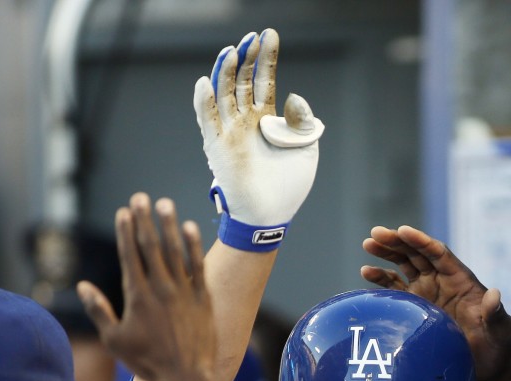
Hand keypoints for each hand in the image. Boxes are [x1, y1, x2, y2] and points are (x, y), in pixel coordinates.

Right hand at [78, 194, 215, 380]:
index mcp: (137, 297)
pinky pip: (198, 266)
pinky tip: (189, 227)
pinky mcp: (203, 299)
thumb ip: (99, 310)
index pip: (130, 256)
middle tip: (140, 197)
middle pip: (151, 247)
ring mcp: (184, 293)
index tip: (124, 212)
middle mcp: (161, 289)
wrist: (186, 379)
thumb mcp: (115, 340)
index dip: (126, 232)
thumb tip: (81, 286)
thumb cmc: (147, 362)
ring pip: (175, 251)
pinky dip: (193, 246)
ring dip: (168, 226)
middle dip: (144, 220)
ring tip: (164, 203)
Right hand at [194, 29, 323, 250]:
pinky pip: (208, 120)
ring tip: (232, 51)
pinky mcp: (218, 147)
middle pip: (243, 81)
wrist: (271, 215)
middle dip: (247, 58)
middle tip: (251, 37)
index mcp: (266, 119)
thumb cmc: (289, 186)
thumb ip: (302, 121)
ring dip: (226, 72)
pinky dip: (204, 101)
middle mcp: (245, 121)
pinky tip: (206, 83)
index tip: (270, 35)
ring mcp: (230, 132)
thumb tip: (292, 96)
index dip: (266, 58)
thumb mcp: (305, 148)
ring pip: (224, 94)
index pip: (264, 80)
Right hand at [361, 225, 510, 380]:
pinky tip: (366, 271)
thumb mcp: (500, 330)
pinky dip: (381, 279)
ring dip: (386, 253)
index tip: (403, 231)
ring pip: (403, 265)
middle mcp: (441, 281)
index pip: (438, 253)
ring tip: (368, 243)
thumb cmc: (495, 347)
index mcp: (460, 279)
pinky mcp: (414, 307)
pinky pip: (395, 288)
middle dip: (397, 242)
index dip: (421, 241)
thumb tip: (495, 294)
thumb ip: (496, 313)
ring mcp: (426, 292)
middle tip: (376, 233)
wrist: (482, 366)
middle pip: (417, 254)